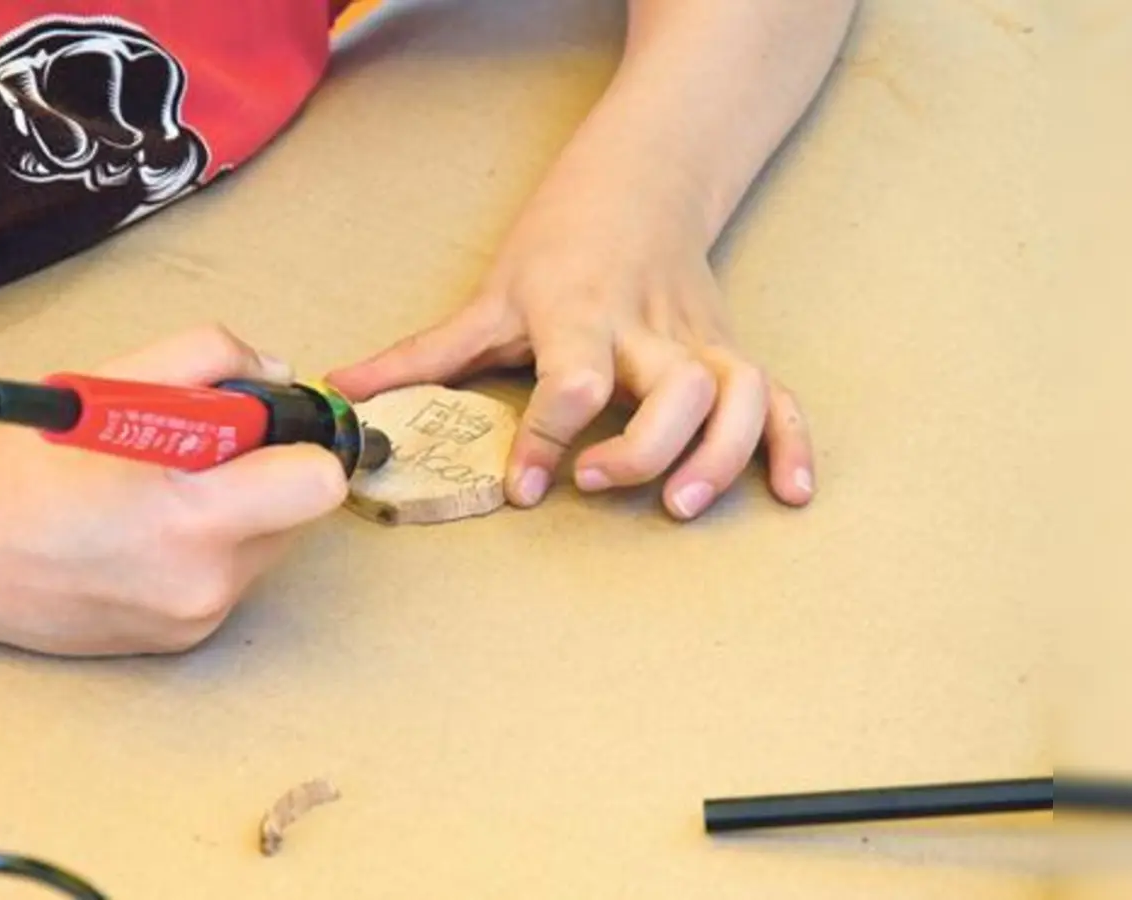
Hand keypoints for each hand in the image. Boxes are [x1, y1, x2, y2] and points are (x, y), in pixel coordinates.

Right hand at [0, 326, 347, 655]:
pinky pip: (226, 581)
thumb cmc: (26, 469)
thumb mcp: (110, 385)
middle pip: (296, 515)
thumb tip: (278, 374)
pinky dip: (204, 552)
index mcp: (193, 515)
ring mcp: (194, 619)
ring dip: (234, 515)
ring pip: (263, 548)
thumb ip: (208, 360)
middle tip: (193, 455)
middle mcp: (205, 580)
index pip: (317, 485)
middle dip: (263, 476)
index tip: (269, 429)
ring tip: (156, 497)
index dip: (303, 446)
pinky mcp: (181, 643)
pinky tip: (140, 537)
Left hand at [327, 135, 813, 520]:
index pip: (573, 376)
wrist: (645, 177)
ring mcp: (698, 340)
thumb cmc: (560, 240)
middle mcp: (647, 329)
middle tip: (599, 483)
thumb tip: (341, 391)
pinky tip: (787, 492)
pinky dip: (790, 444)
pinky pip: (779, 397)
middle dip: (645, 447)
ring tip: (682, 504)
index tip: (524, 488)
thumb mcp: (487, 295)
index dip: (549, 436)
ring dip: (722, 453)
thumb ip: (421, 355)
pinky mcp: (730, 349)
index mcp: (579, 312)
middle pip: (674, 389)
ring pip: (738, 393)